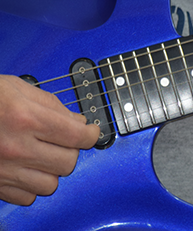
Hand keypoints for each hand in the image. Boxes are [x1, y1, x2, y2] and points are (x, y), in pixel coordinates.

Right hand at [0, 75, 99, 205]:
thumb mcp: (20, 88)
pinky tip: (29, 168)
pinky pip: (28, 197)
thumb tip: (78, 122)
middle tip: (66, 140)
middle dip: (72, 150)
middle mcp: (16, 147)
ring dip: (54, 169)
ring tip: (45, 154)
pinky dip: (34, 184)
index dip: (91, 134)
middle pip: (68, 163)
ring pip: (51, 184)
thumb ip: (53, 105)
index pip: (76, 136)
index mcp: (26, 118)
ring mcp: (5, 169)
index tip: (91, 132)